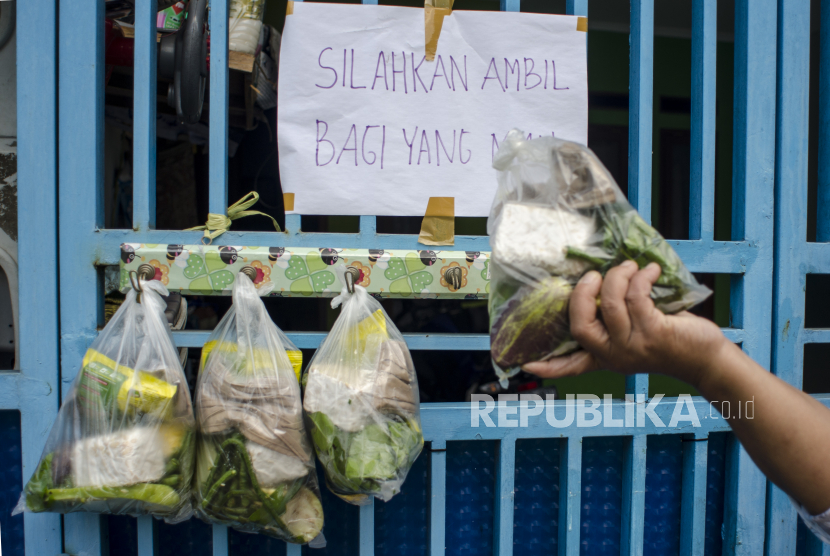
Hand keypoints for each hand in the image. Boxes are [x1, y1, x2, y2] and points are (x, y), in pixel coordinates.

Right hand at [521, 260, 726, 388]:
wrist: (706, 358)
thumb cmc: (671, 340)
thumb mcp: (637, 336)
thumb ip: (615, 320)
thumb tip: (600, 282)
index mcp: (605, 357)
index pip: (571, 366)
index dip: (549, 365)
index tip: (526, 365)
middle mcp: (614, 355)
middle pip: (580, 325)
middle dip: (583, 294)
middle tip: (593, 276)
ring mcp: (632, 346)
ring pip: (611, 304)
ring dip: (619, 276)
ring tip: (630, 266)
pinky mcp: (653, 334)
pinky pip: (636, 296)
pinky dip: (642, 276)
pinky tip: (651, 271)